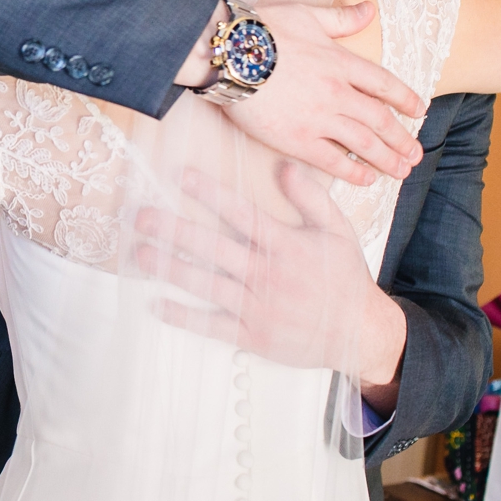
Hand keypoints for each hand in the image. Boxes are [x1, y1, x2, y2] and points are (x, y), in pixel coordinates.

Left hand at [134, 163, 403, 383]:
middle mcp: (266, 274)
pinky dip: (184, 316)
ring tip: (140, 254)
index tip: (181, 176)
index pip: (241, 213)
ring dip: (171, 268)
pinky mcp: (253, 335)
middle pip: (213, 247)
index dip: (210, 193)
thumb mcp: (336, 230)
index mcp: (284, 245)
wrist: (360, 333)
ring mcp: (258, 306)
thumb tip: (283, 165)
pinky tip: (157, 304)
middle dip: (175, 231)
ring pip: (206, 284)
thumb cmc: (343, 277)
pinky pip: (213, 325)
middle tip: (141, 217)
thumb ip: (310, 197)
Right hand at [225, 1, 423, 185]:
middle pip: (380, 120)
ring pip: (364, 144)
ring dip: (387, 159)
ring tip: (401, 172)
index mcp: (342, 62)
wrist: (229, 53)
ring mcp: (319, 118)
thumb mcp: (307, 15)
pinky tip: (366, 179)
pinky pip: (332, 161)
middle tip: (415, 154)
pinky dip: (353, 172)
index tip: (419, 111)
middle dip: (402, 139)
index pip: (384, 84)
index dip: (405, 99)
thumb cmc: (263, 29)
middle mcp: (338, 92)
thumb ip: (341, 18)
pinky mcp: (297, 139)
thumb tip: (369, 8)